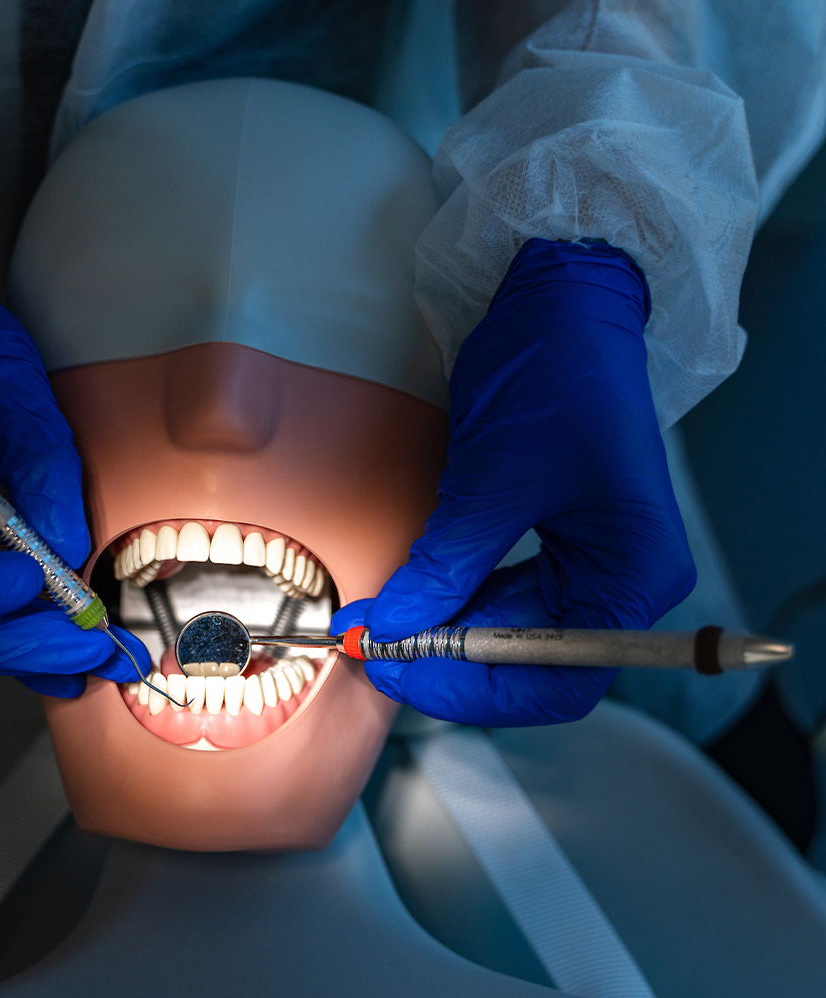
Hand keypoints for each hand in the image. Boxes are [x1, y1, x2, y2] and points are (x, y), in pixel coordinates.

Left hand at [334, 239, 694, 725]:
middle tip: (370, 647)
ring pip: (507, 633)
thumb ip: (444, 565)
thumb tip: (387, 626)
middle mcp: (619, 583)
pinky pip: (498, 596)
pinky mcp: (550, 544)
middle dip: (447, 661)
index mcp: (633, 575)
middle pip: (531, 663)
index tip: (397, 669)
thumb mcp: (493, 480)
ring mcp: (586, 565)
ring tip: (378, 624)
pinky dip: (451, 604)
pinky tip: (408, 600)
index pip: (560, 677)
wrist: (562, 304)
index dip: (473, 686)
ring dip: (442, 635)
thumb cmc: (553, 377)